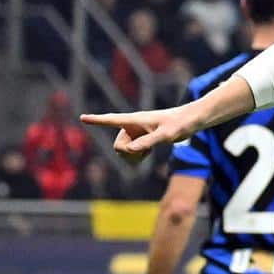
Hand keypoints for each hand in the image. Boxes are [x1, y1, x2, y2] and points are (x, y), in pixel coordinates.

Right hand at [81, 104, 200, 163]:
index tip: (82, 117)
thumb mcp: (165, 135)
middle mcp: (132, 125)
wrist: (191, 121)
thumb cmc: (179, 124)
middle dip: (127, 153)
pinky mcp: (141, 138)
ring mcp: (136, 132)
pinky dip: (137, 156)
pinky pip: (131, 152)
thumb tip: (129, 150)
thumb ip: (148, 142)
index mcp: (134, 120)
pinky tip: (148, 152)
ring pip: (123, 151)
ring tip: (148, 151)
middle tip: (145, 152)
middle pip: (117, 145)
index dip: (96, 120)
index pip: (111, 119)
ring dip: (133, 156)